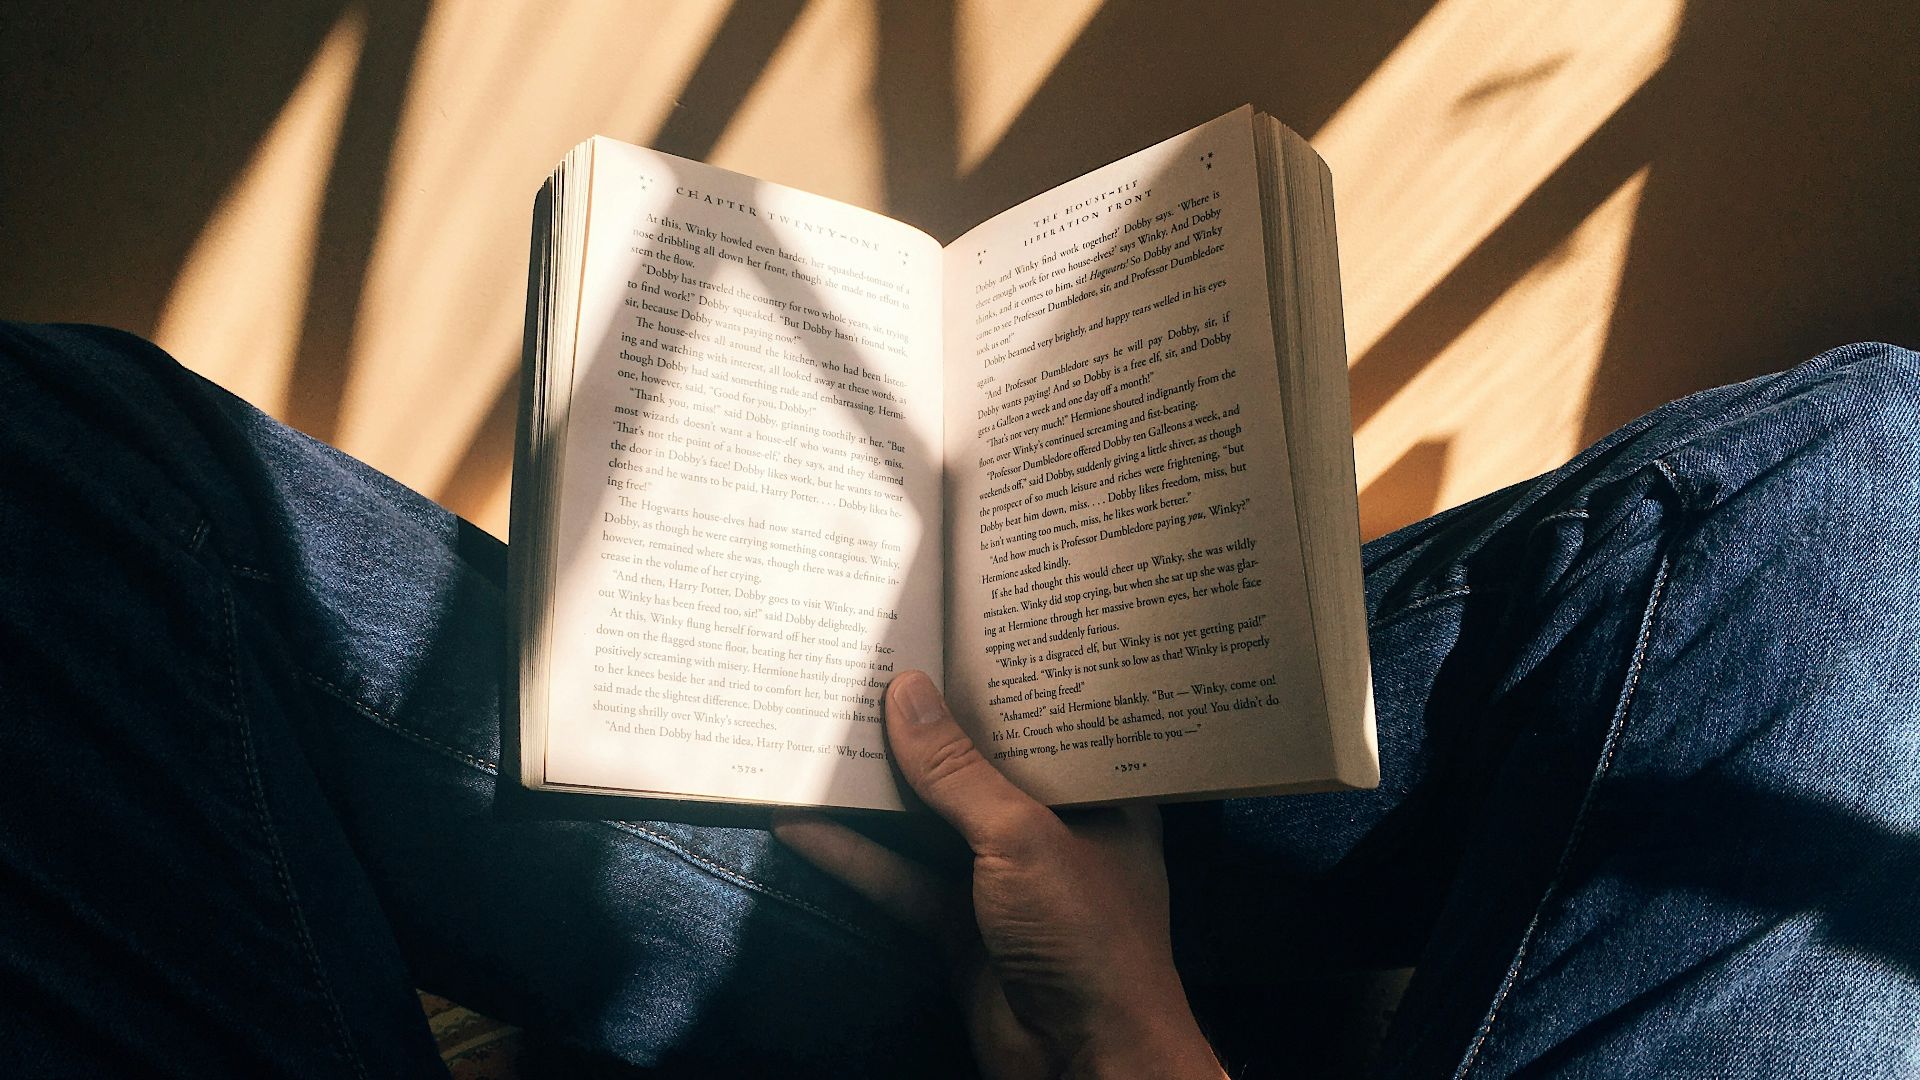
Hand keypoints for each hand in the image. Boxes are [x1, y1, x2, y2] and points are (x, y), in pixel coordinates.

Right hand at [773, 671, 1222, 1079]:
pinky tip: (801, 820)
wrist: (1085, 1064)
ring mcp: (1002, 878)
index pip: (1048, 719)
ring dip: (878, 788)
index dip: (1002, 677)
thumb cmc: (1087, 936)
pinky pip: (899, 877)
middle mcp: (1054, 827)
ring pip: (930, 820)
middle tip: (870, 660)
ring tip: (821, 726)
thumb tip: (904, 692)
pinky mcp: (957, 925)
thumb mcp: (1023, 837)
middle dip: (925, 726)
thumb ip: (958, 771)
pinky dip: (853, 853)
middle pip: (978, 765)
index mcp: (1099, 793)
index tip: (949, 625)